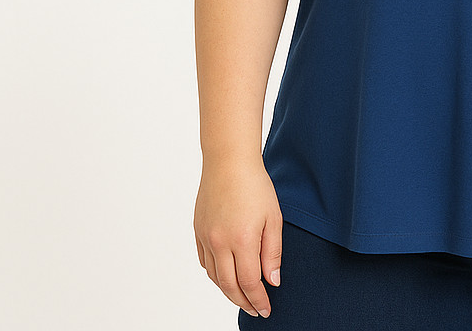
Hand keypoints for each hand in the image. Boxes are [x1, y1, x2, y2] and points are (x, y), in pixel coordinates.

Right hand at [194, 157, 283, 318]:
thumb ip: (272, 252)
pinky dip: (215, 274)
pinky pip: (205, 262)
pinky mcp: (198, 231)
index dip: (258, 299)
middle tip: (256, 310)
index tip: (266, 309)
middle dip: (243, 302)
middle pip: (229, 286)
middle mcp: (219, 243)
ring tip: (243, 296)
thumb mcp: (273, 218)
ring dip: (228, 291)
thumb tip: (272, 281)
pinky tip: (225, 275)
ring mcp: (205, 238)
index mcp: (241, 240)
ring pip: (215, 277)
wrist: (229, 161)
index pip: (249, 282)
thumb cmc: (255, 185)